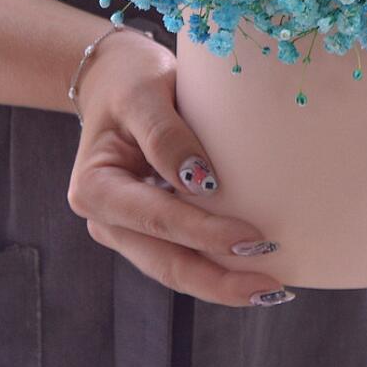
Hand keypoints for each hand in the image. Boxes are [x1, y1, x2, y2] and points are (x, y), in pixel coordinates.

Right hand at [65, 28, 295, 306]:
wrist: (114, 78)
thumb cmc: (129, 80)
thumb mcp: (143, 93)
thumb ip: (166, 135)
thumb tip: (201, 182)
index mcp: (94, 189)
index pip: (156, 218)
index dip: (205, 234)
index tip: (254, 238)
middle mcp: (106, 219)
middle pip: (165, 262)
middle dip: (218, 281)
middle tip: (272, 286)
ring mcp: (127, 228)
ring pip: (174, 268)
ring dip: (221, 282)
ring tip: (271, 288)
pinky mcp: (149, 227)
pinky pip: (182, 254)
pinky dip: (215, 265)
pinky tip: (252, 270)